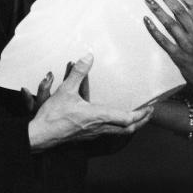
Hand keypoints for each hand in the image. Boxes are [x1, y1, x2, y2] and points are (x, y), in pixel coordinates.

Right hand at [28, 53, 152, 150]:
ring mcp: (94, 133)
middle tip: (149, 113)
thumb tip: (88, 57)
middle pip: (128, 129)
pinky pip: (110, 133)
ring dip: (131, 125)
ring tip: (136, 116)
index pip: (127, 118)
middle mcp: (100, 127)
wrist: (41, 135)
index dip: (141, 114)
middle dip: (141, 121)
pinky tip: (115, 120)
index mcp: (98, 116)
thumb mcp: (65, 90)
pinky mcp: (88, 135)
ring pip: (120, 132)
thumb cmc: (54, 115)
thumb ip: (78, 73)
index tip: (150, 107)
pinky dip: (118, 127)